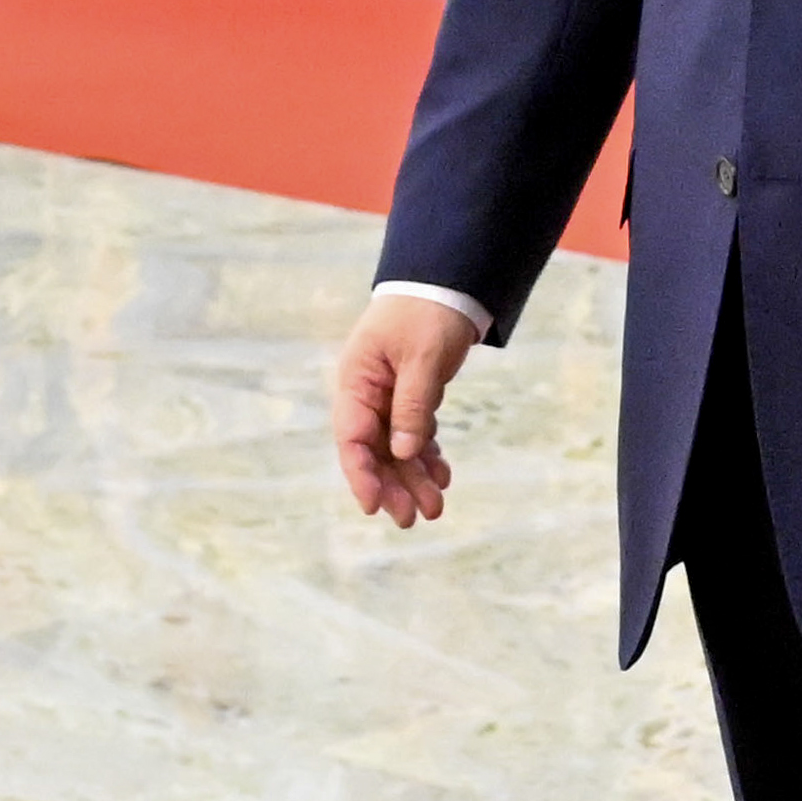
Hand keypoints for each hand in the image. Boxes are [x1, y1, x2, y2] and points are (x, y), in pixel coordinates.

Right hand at [332, 293, 480, 528]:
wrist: (448, 281)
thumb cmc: (428, 312)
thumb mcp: (423, 357)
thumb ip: (413, 404)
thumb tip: (405, 453)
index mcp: (357, 381)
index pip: (353, 438)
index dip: (362, 474)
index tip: (375, 505)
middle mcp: (367, 393)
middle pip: (375, 450)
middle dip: (393, 485)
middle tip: (413, 519)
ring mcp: (388, 396)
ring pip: (397, 447)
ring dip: (413, 477)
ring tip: (435, 508)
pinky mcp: (411, 395)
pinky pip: (416, 433)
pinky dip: (428, 455)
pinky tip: (443, 477)